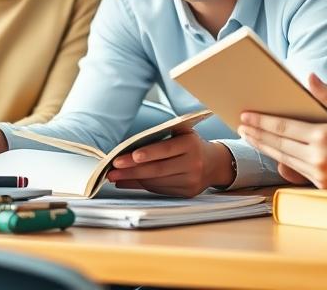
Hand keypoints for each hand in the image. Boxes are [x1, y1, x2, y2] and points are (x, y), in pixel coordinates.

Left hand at [105, 126, 234, 196]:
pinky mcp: (187, 193)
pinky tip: (129, 182)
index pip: (165, 149)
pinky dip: (143, 186)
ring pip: (157, 182)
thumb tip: (131, 150)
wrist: (214, 164)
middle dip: (131, 170)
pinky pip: (160, 190)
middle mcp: (193, 163)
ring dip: (133, 180)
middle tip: (112, 171)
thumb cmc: (191, 145)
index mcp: (191, 144)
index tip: (125, 158)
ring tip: (115, 177)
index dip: (146, 154)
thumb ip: (160, 137)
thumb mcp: (181, 134)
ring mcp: (191, 180)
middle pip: (158, 169)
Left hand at [238, 74, 326, 189]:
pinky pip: (295, 171)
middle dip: (256, 134)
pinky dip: (279, 160)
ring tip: (249, 137)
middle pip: (277, 144)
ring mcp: (319, 174)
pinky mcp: (321, 186)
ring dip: (263, 147)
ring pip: (282, 159)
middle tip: (239, 126)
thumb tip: (308, 76)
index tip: (245, 115)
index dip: (261, 121)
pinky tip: (270, 152)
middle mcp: (318, 157)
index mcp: (323, 136)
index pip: (283, 127)